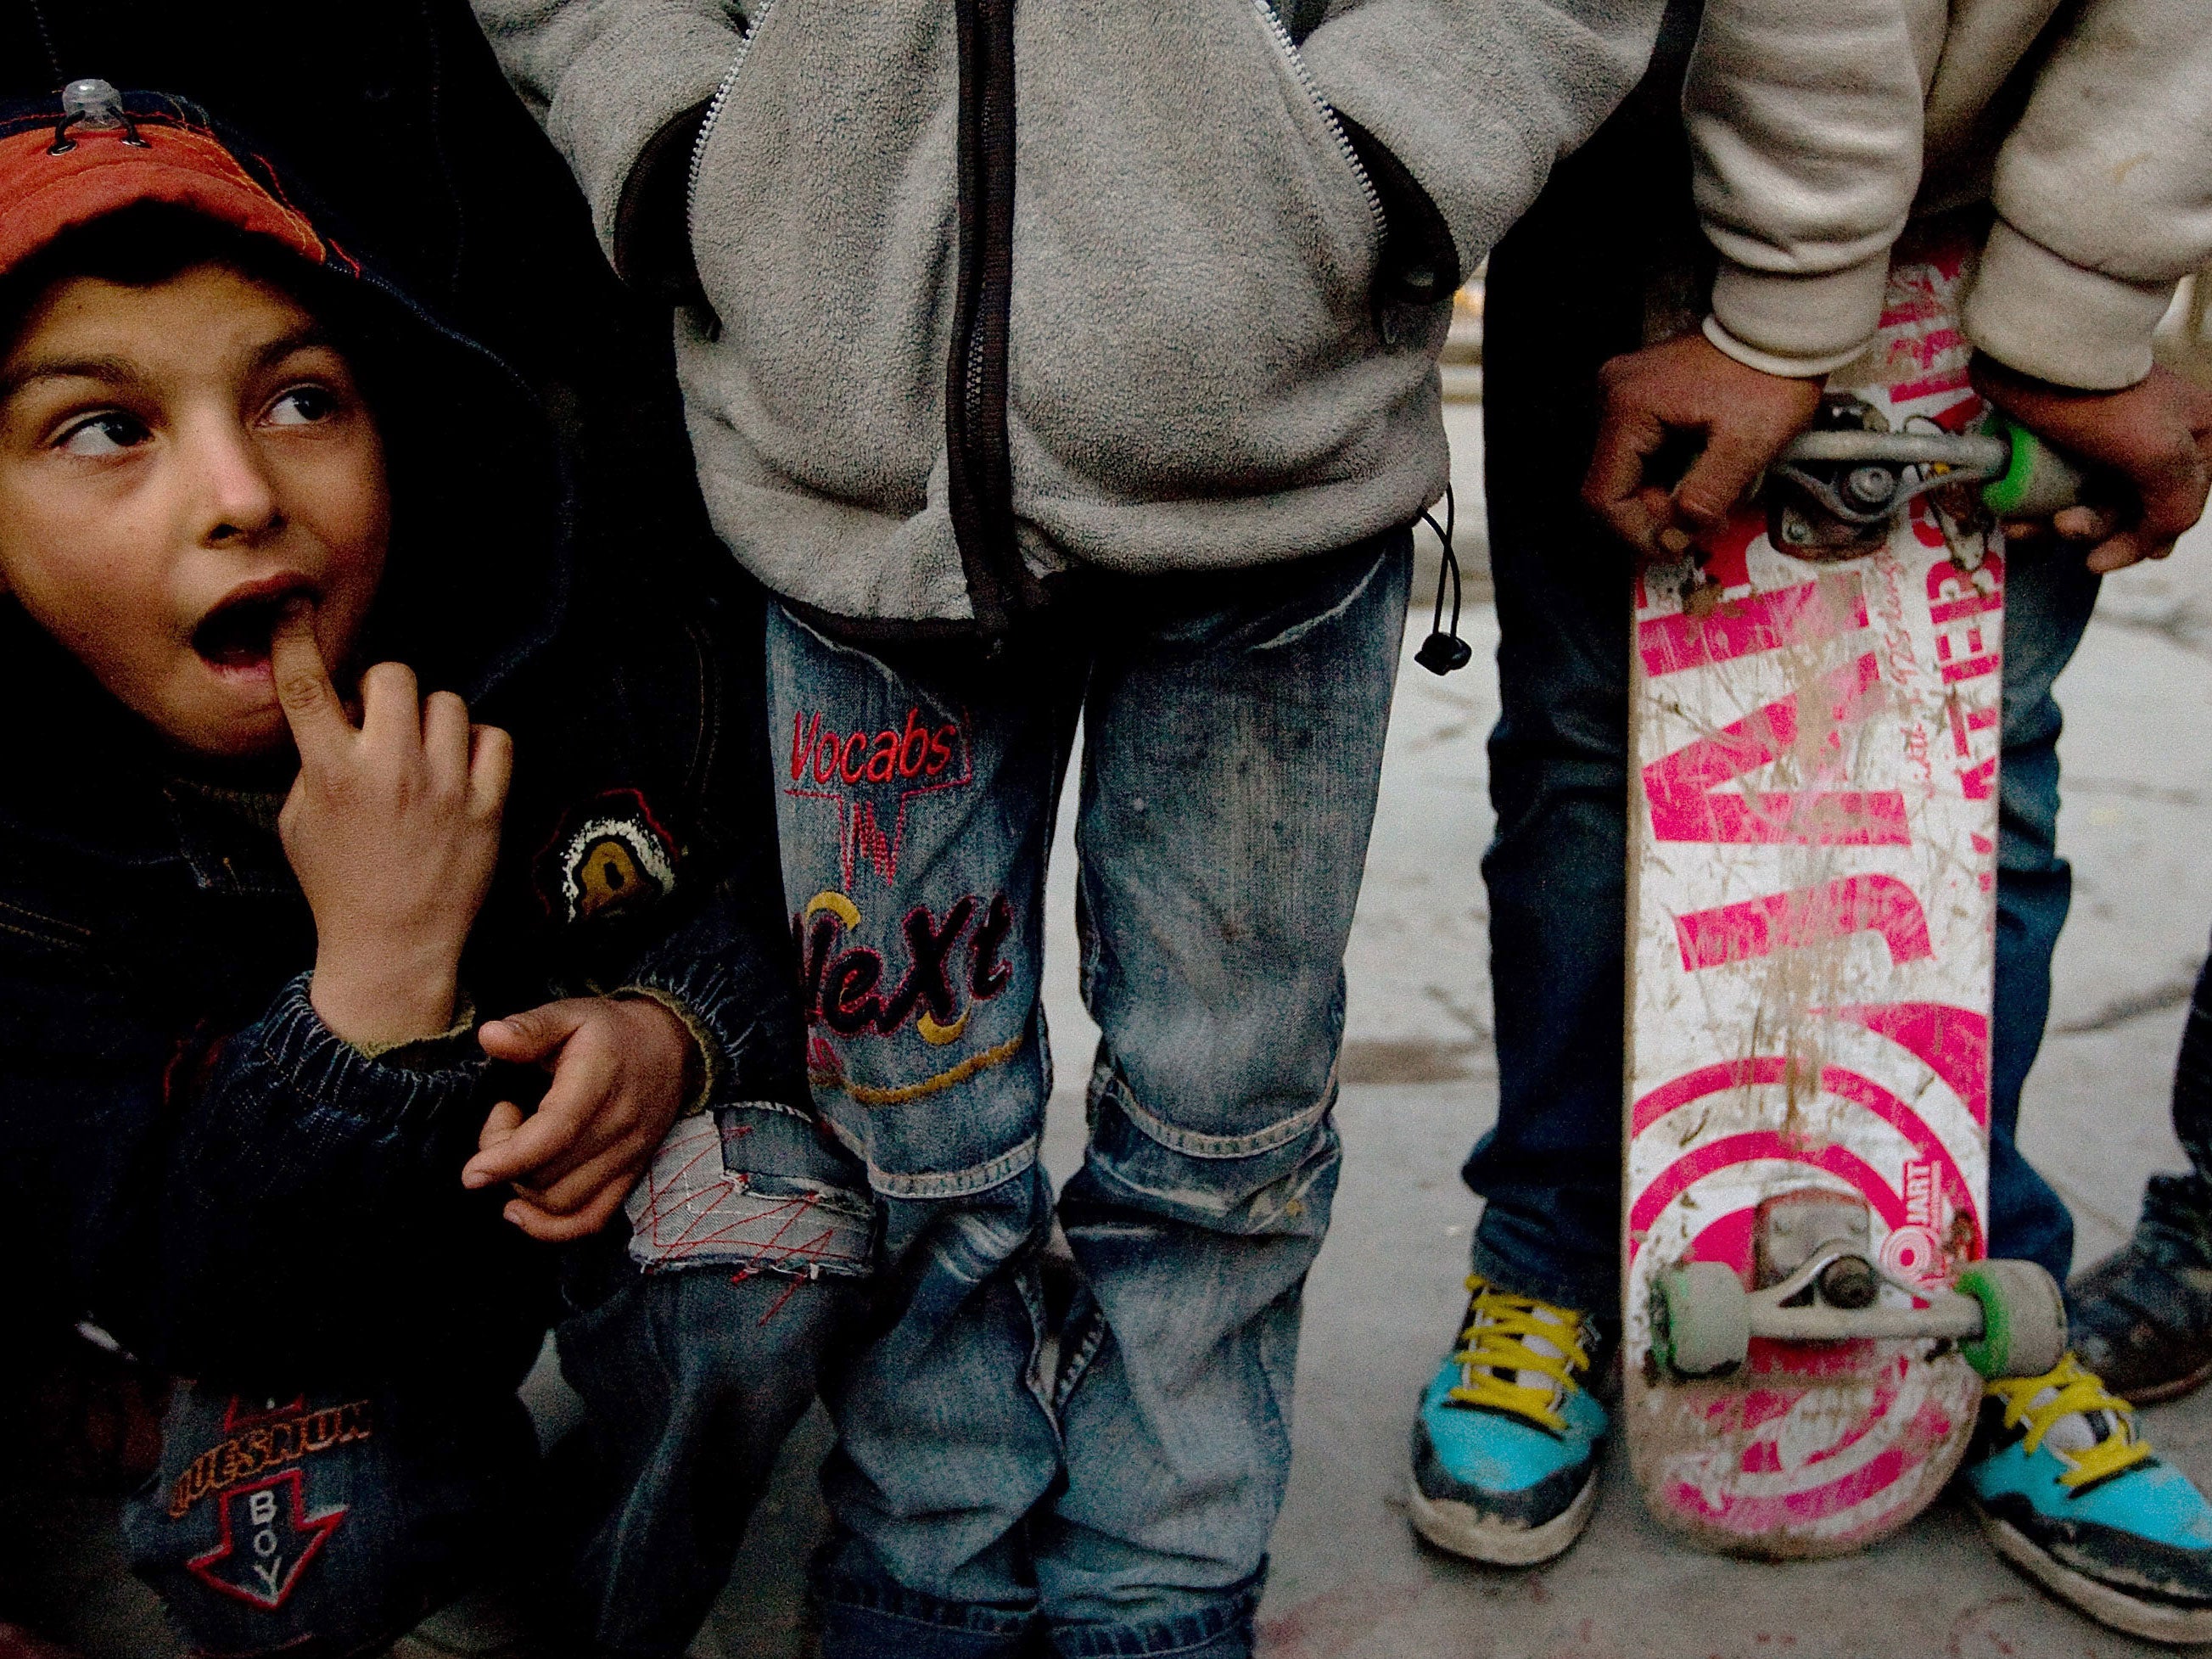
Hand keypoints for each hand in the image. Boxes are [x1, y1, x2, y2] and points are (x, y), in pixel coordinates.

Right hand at [273, 601, 510, 1046]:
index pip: (308, 686)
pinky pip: (496, 738)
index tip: (294, 606)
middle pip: (393, 676)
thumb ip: (313, 759)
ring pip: (448, 702)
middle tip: (381, 719)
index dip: (296, 635)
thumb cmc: (337, 883)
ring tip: (422, 751)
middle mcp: (390, 772)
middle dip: (383, 688)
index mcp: (331, 774)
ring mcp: (445, 788)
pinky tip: (461, 768)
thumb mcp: (298, 819)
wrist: (393, 948)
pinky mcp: (488, 807)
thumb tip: (339, 710)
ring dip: (431, 717)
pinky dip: (479, 745)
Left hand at [462, 997, 698, 1241]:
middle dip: (505, 1160)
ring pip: (562, 1202)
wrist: (672, 1048)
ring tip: (519, 1149)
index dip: (509, 1157)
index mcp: (599, 1082)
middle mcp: (619, 1127)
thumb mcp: (570, 1015)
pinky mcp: (630, 1176)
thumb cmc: (610, 1032)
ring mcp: (627, 1157)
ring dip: (523, 1188)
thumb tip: (489, 1037)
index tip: (472, 1172)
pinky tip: (520, 1210)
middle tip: (502, 1120)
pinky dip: (551, 1228)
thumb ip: (530, 1028)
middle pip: (550, 1174)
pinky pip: (591, 1220)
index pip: (556, 1132)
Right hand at [1583, 333, 1825, 557]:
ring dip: (1663, 496)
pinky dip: (1668, 473)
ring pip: (1627, 472)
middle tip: (1700, 524)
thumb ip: (1708, 495)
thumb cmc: (1769, 373)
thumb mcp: (1747, 443)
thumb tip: (1682, 529)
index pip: (1603, 495)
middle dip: (1655, 515)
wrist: (1783, 327)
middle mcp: (1614, 395)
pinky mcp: (1641, 394)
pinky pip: (1641, 451)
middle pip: (1613, 485)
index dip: (1635, 532)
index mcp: (1629, 407)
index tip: (1675, 544)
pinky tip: (1701, 475)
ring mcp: (1625, 392)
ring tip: (1708, 500)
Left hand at [1972, 358, 2211, 573]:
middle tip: (2063, 526)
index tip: (2097, 561)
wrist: (2038, 352)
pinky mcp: (2063, 439)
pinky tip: (2013, 518)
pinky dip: (2034, 510)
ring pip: (2086, 504)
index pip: (2175, 510)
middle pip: (2128, 511)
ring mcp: (2109, 440)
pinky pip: (2053, 488)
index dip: (2137, 542)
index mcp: (2197, 437)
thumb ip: (2176, 507)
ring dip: (2054, 527)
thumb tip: (2157, 543)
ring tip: (2026, 525)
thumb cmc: (2106, 399)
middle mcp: (2156, 440)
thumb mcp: (2161, 456)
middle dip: (2091, 530)